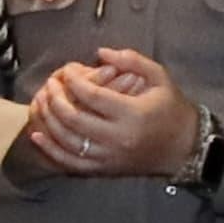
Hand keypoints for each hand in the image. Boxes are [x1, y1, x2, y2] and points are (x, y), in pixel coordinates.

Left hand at [25, 48, 196, 175]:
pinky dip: (50, 150)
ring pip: (67, 141)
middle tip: (49, 84)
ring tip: (41, 101)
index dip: (73, 81)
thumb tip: (100, 52)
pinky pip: (70, 163)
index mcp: (132, 114)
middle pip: (73, 118)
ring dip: (48, 120)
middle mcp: (118, 138)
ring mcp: (109, 157)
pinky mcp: (104, 170)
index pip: (92, 95)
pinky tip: (37, 134)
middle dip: (55, 98)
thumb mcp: (160, 78)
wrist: (186, 148)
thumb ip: (132, 60)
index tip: (66, 71)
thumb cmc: (171, 108)